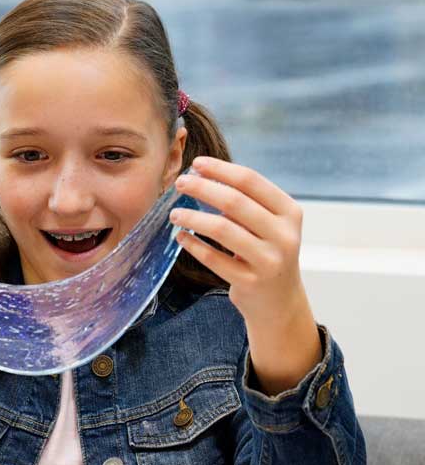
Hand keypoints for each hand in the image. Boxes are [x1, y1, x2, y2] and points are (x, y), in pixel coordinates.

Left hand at [169, 157, 305, 325]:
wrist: (279, 301)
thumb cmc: (267, 254)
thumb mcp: (270, 226)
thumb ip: (247, 204)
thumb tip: (204, 176)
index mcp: (289, 212)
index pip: (251, 181)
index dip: (221, 170)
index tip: (196, 163)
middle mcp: (283, 235)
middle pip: (234, 202)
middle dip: (203, 188)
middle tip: (180, 183)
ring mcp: (268, 261)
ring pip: (222, 230)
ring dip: (193, 217)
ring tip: (175, 213)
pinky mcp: (250, 283)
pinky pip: (214, 259)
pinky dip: (194, 245)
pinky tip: (181, 237)